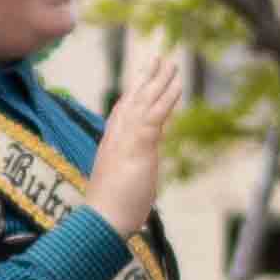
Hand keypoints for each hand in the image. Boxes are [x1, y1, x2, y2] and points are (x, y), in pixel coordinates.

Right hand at [84, 43, 190, 232]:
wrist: (102, 219)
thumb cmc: (110, 213)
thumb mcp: (120, 190)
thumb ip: (129, 179)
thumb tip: (136, 184)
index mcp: (111, 147)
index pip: (121, 115)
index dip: (130, 97)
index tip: (138, 83)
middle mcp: (116, 137)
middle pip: (131, 100)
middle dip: (144, 79)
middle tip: (156, 59)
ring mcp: (126, 138)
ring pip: (145, 100)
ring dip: (159, 79)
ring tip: (170, 62)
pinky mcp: (139, 143)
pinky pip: (156, 113)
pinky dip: (167, 96)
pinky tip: (177, 83)